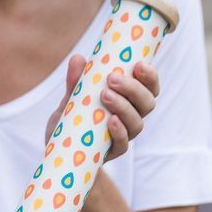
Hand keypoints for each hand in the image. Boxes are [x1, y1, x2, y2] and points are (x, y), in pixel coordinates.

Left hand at [45, 55, 159, 161]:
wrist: (60, 148)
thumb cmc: (73, 117)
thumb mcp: (73, 96)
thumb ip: (76, 80)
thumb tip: (78, 59)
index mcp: (130, 101)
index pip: (149, 88)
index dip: (150, 77)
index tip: (139, 64)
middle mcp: (132, 118)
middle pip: (147, 104)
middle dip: (133, 89)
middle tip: (113, 78)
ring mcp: (124, 136)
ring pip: (137, 123)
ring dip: (124, 107)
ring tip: (105, 95)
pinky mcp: (112, 152)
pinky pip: (122, 144)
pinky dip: (119, 131)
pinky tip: (111, 120)